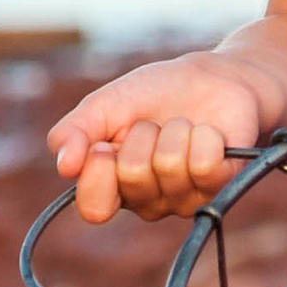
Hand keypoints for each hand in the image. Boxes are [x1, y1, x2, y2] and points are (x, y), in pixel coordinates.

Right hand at [46, 53, 273, 223]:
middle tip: (154, 124)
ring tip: (182, 125)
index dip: (98, 170)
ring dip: (175, 130)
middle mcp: (148, 202)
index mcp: (113, 188)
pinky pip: (205, 166)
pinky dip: (204, 135)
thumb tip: (65, 166)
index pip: (94, 208)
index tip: (106, 142)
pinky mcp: (221, 186)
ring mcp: (186, 198)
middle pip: (134, 176)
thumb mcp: (104, 105)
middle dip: (142, 134)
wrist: (210, 77)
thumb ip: (73, 131)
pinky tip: (207, 133)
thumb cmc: (154, 95)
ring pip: (170, 166)